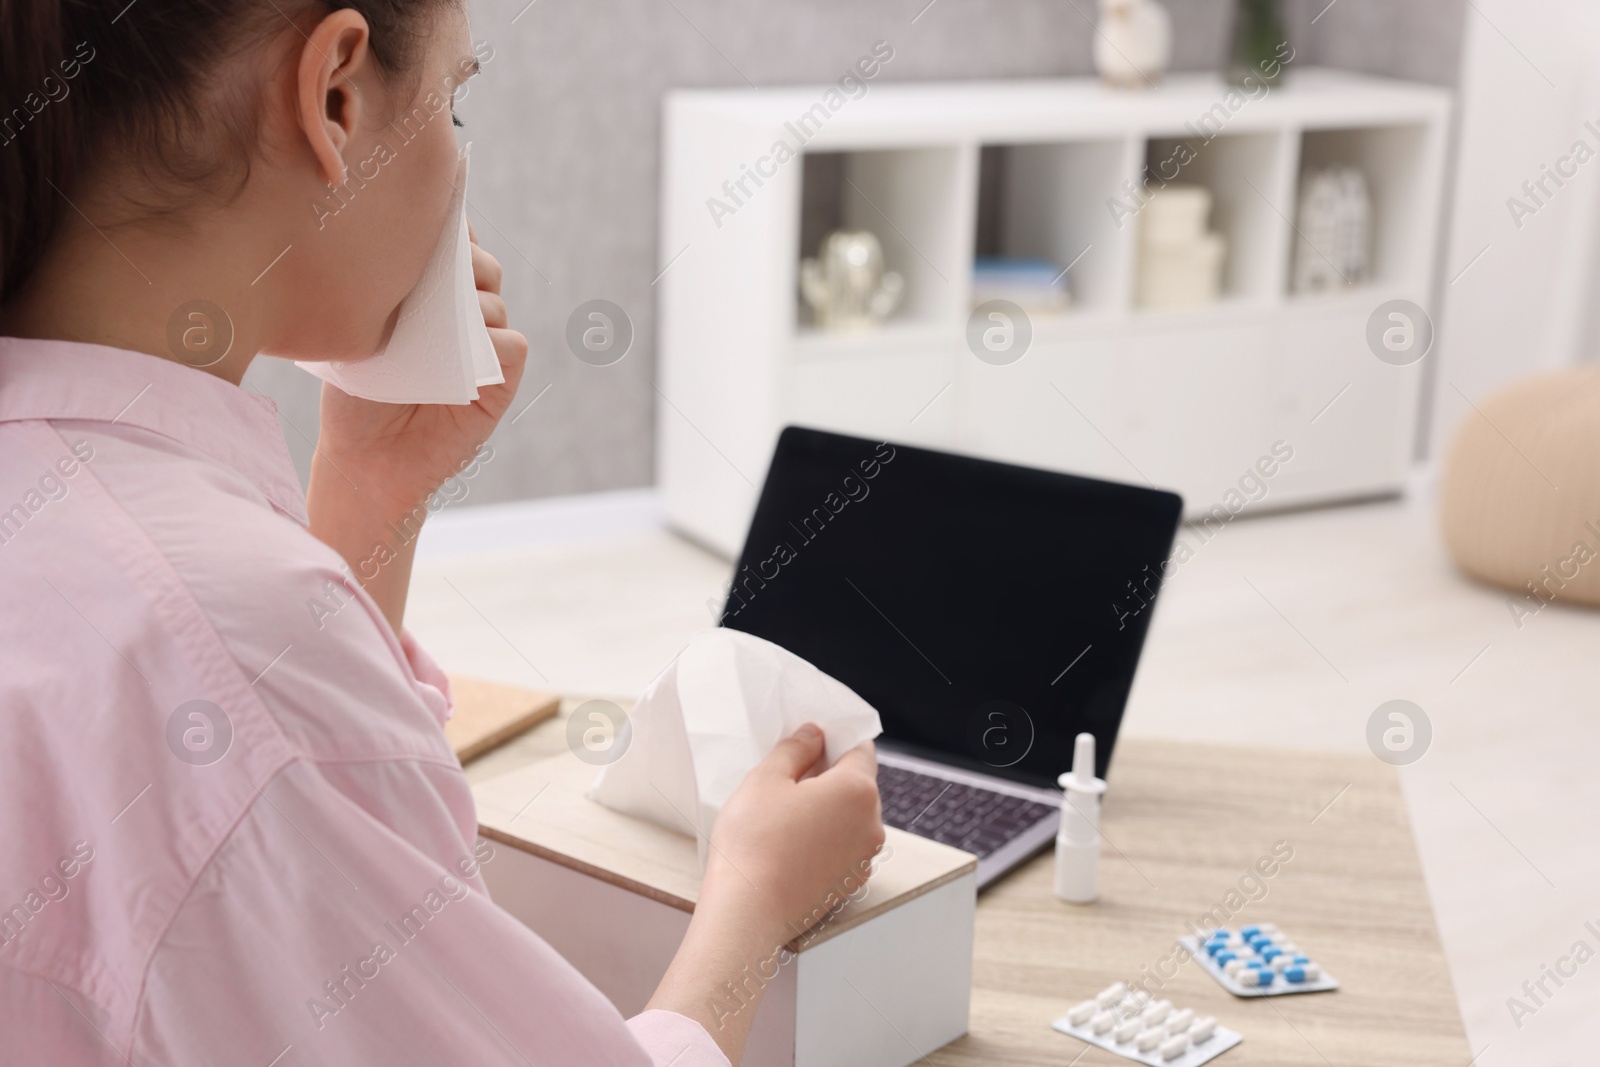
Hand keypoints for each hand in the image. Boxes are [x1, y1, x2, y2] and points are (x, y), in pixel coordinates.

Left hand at [313, 229, 526, 517]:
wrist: (367, 459)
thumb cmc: (354, 394)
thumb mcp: (356, 334)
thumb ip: (376, 294)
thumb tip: (380, 247)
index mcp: (432, 296)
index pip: (451, 245)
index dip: (445, 227)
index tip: (420, 219)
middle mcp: (464, 316)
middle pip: (482, 266)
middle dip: (464, 257)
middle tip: (434, 265)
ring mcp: (485, 348)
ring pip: (495, 303)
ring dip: (474, 300)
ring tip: (441, 313)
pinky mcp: (501, 382)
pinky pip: (513, 346)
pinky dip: (496, 341)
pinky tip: (467, 348)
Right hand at [646, 726, 883, 1060]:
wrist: (747, 913)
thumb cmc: (754, 842)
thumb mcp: (766, 778)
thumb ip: (795, 748)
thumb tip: (814, 735)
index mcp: (858, 791)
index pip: (860, 748)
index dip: (834, 739)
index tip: (808, 742)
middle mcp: (872, 825)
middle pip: (857, 784)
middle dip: (827, 776)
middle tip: (785, 779)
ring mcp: (863, 859)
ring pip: (849, 818)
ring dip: (825, 809)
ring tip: (782, 816)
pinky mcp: (849, 884)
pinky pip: (842, 847)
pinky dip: (823, 839)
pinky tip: (789, 844)